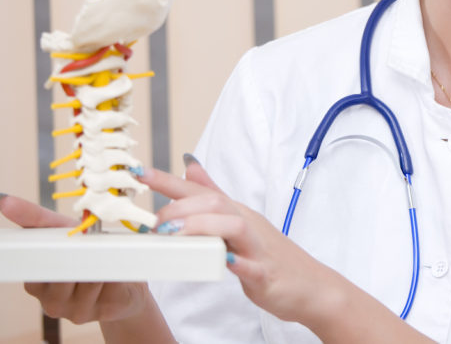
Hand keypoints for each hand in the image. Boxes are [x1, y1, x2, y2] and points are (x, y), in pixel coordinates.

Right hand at [0, 194, 151, 324]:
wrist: (124, 277)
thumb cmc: (86, 250)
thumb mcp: (61, 230)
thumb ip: (34, 218)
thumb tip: (1, 200)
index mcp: (36, 283)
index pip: (36, 269)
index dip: (50, 252)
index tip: (62, 238)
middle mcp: (51, 302)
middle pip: (63, 275)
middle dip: (79, 254)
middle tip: (90, 237)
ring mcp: (76, 310)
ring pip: (89, 279)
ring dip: (101, 260)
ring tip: (105, 252)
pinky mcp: (102, 312)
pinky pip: (110, 286)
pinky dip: (116, 270)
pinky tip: (117, 267)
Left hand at [143, 160, 328, 324]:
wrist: (312, 285)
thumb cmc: (271, 255)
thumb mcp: (240, 221)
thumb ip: (213, 193)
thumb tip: (189, 165)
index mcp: (237, 213)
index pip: (200, 190)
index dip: (168, 180)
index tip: (138, 172)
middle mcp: (247, 223)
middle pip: (214, 202)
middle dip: (179, 209)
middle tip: (155, 226)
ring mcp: (258, 248)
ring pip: (232, 226)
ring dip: (201, 227)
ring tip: (175, 237)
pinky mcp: (266, 273)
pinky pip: (251, 265)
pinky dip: (236, 262)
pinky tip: (223, 262)